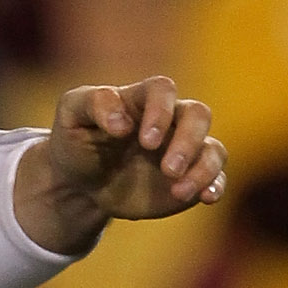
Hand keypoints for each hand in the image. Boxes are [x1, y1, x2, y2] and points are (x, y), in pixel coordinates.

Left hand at [14, 77, 225, 253]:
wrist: (80, 183)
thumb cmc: (76, 141)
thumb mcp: (71, 116)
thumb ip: (94, 104)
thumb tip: (122, 123)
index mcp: (141, 100)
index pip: (163, 90)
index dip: (160, 111)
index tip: (145, 142)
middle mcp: (170, 121)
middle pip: (198, 115)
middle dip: (187, 141)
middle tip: (167, 170)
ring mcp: (183, 149)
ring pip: (213, 148)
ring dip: (203, 169)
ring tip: (178, 190)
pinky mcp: (189, 177)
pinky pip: (216, 177)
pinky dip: (215, 185)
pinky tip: (206, 198)